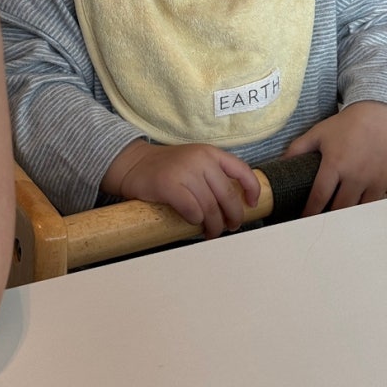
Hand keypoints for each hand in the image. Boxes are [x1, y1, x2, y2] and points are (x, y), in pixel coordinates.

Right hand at [104, 140, 260, 239]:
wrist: (133, 163)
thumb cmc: (167, 168)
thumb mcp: (195, 162)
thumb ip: (214, 175)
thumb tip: (236, 204)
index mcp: (210, 153)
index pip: (241, 169)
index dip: (252, 189)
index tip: (252, 205)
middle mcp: (200, 159)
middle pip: (227, 195)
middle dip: (232, 216)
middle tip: (230, 227)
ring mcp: (184, 171)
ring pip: (210, 207)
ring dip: (213, 225)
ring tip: (211, 233)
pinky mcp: (168, 185)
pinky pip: (192, 210)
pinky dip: (195, 220)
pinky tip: (193, 222)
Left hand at [282, 102, 386, 216]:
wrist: (380, 112)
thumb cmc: (347, 124)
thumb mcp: (319, 133)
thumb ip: (298, 149)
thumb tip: (279, 164)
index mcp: (336, 164)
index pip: (319, 197)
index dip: (310, 212)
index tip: (305, 220)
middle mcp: (357, 175)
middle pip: (341, 209)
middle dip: (331, 216)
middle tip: (324, 219)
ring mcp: (378, 179)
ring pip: (363, 210)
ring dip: (353, 213)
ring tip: (345, 215)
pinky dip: (380, 208)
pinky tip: (371, 206)